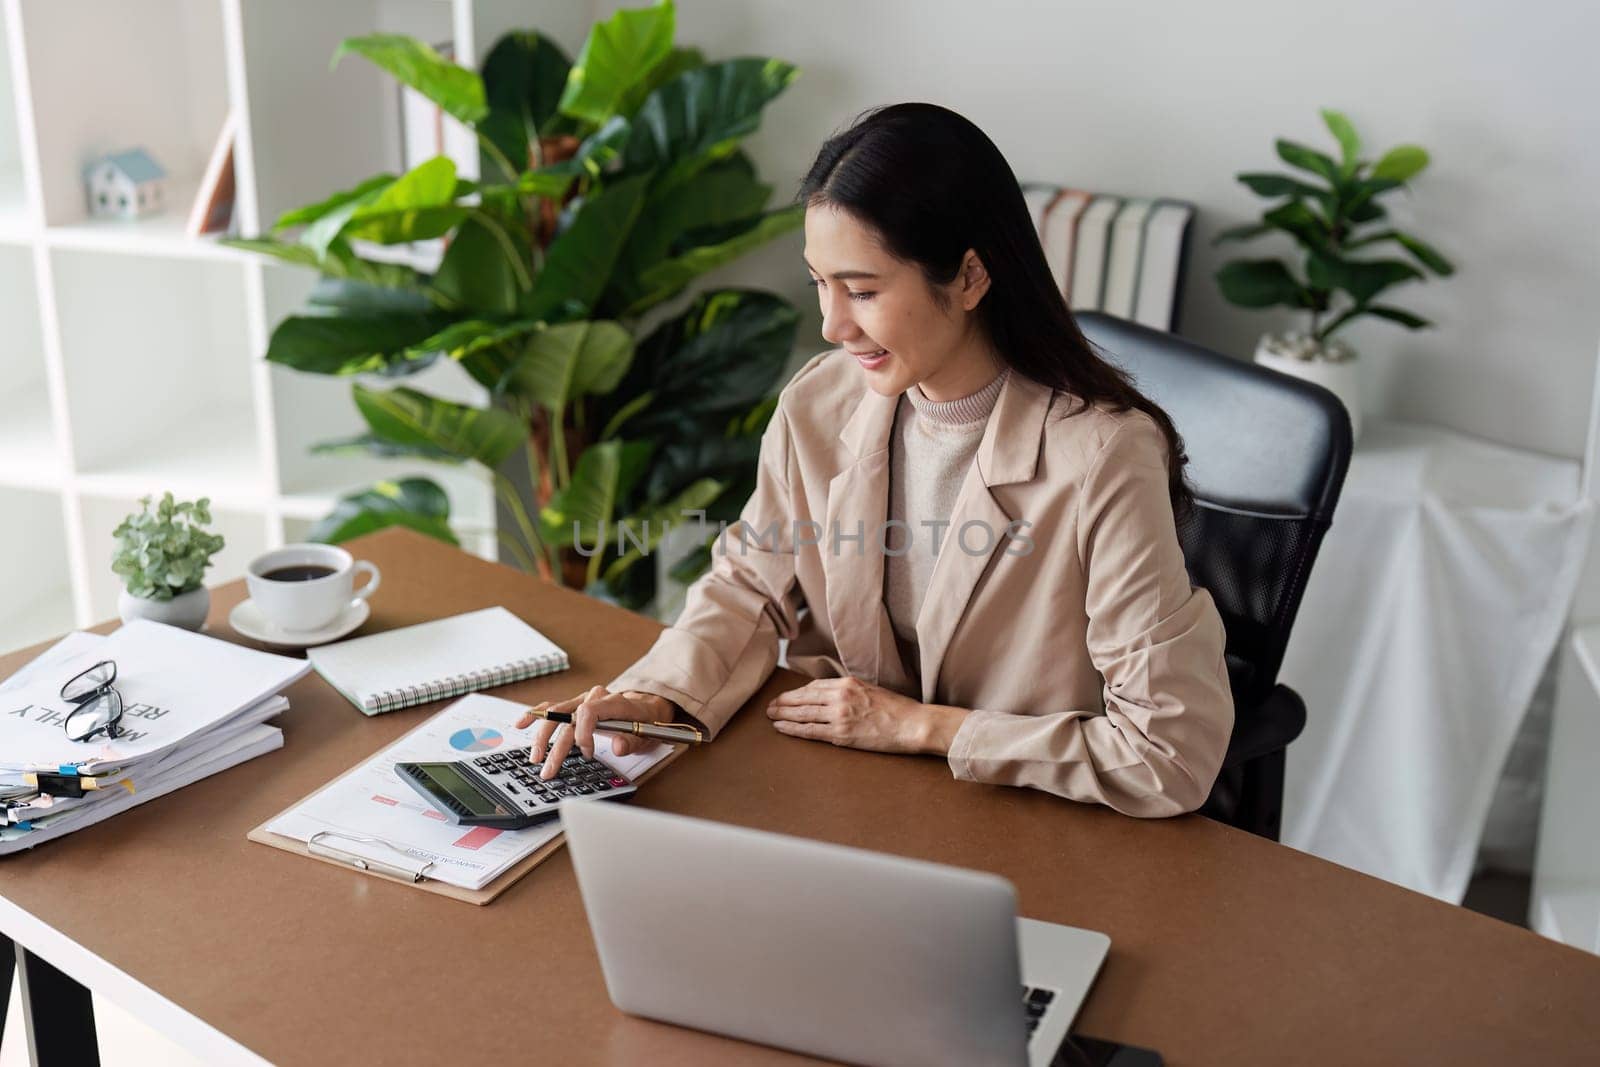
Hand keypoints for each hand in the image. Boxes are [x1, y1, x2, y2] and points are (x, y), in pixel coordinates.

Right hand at [514, 685, 672, 780]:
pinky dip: (536, 714)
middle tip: (549, 768)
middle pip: (568, 716)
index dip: (584, 732)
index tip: (587, 753)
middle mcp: (595, 697)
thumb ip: (631, 740)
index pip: (590, 711)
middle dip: (557, 744)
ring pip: (556, 713)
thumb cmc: (645, 720)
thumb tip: (617, 746)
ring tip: (535, 756)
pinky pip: (553, 708)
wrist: (646, 706)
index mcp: (614, 702)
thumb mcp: (646, 733)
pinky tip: (521, 722)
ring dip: (543, 736)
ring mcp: (583, 700)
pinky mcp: (575, 705)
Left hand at [765, 676, 969, 755]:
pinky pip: (810, 731)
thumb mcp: (870, 689)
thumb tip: (831, 695)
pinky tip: (781, 728)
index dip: (796, 693)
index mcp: (847, 683)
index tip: (786, 697)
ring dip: (782, 715)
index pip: (813, 686)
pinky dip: (792, 729)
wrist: (912, 724)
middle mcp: (840, 696)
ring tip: (770, 716)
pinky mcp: (841, 734)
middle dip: (783, 702)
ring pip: (802, 714)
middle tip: (769, 706)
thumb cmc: (896, 709)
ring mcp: (839, 715)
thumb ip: (849, 691)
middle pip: (802, 698)